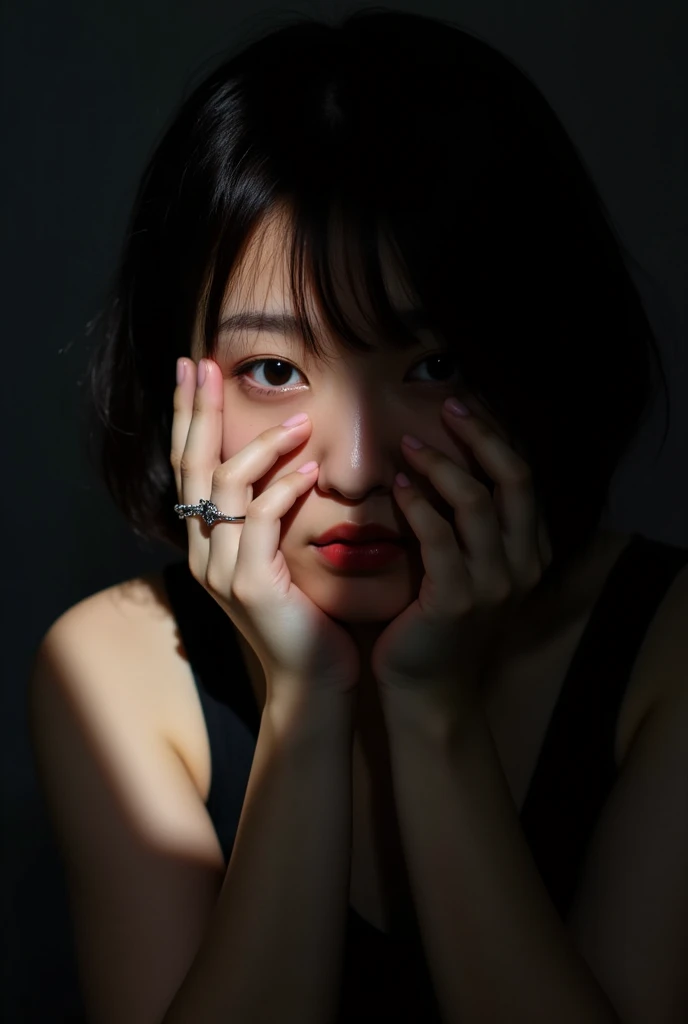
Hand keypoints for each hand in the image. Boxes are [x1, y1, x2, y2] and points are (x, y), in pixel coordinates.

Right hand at [171, 358, 360, 705]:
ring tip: (298, 421)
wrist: (314, 679)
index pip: (189, 467)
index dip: (188, 417)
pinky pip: (260, 519)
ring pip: (225, 485)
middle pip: (191, 466)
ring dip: (262, 445)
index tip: (194, 368)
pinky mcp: (249, 586)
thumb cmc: (306, 614)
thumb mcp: (281, 556)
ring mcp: (221, 570)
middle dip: (197, 410)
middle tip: (203, 363)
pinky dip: (284, 488)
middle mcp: (203, 552)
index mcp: (207, 542)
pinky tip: (309, 470)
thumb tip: (287, 461)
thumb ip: (271, 513)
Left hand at [371, 397, 552, 719]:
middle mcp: (523, 564)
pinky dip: (418, 505)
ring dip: (441, 466)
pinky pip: (438, 537)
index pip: (523, 478)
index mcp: (532, 552)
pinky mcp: (457, 599)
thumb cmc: (438, 620)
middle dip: (480, 435)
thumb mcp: (469, 566)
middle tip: (447, 406)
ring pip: (475, 502)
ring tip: (410, 446)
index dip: (496, 438)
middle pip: (513, 479)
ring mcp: (494, 583)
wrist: (428, 685)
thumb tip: (449, 459)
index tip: (464, 408)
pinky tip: (398, 487)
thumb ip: (471, 523)